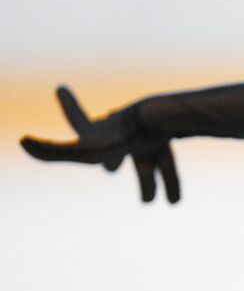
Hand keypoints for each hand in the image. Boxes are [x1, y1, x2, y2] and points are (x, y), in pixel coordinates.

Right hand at [19, 85, 180, 202]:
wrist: (166, 117)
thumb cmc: (124, 135)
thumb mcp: (85, 149)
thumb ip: (52, 151)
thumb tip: (22, 141)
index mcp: (99, 130)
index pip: (77, 118)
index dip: (67, 106)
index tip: (61, 88)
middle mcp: (122, 129)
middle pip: (113, 147)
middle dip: (111, 160)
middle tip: (110, 169)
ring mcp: (147, 132)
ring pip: (145, 161)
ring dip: (148, 181)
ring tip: (150, 201)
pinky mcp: (170, 138)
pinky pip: (168, 164)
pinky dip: (170, 183)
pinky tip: (173, 202)